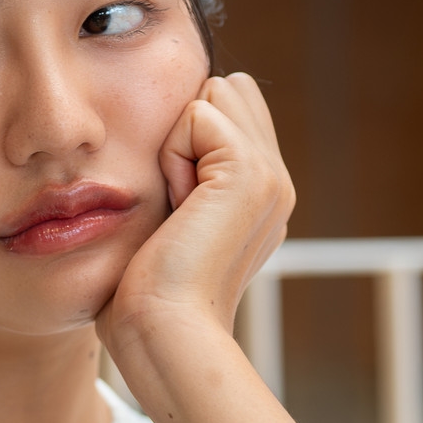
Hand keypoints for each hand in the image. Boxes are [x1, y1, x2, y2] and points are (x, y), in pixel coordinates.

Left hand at [98, 73, 293, 368]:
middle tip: (176, 203)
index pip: (227, 109)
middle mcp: (276, 183)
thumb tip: (165, 149)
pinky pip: (196, 114)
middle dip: (187, 129)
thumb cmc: (145, 299)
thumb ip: (180, 182)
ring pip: (213, 93)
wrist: (164, 333)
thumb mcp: (167, 228)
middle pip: (226, 89)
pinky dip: (171, 155)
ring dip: (176, 142)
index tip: (174, 210)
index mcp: (260, 197)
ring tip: (177, 206)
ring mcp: (271, 176)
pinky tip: (178, 208)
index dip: (185, 139)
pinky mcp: (250, 171)